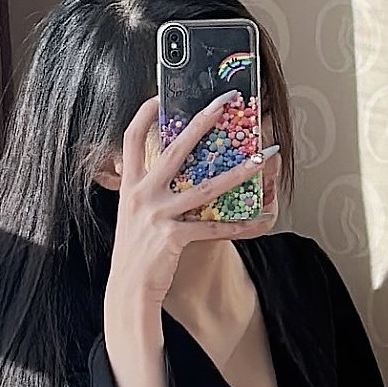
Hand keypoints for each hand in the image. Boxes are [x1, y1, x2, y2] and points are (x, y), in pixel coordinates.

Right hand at [104, 93, 280, 321]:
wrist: (127, 291)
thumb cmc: (135, 252)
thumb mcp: (131, 214)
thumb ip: (142, 190)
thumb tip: (163, 170)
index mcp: (129, 186)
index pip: (131, 138)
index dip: (145, 114)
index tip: (162, 96)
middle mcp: (140, 195)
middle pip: (174, 148)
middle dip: (202, 121)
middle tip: (226, 101)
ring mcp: (156, 216)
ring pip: (204, 187)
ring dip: (236, 172)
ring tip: (260, 159)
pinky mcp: (173, 238)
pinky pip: (212, 228)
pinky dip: (238, 225)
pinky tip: (260, 221)